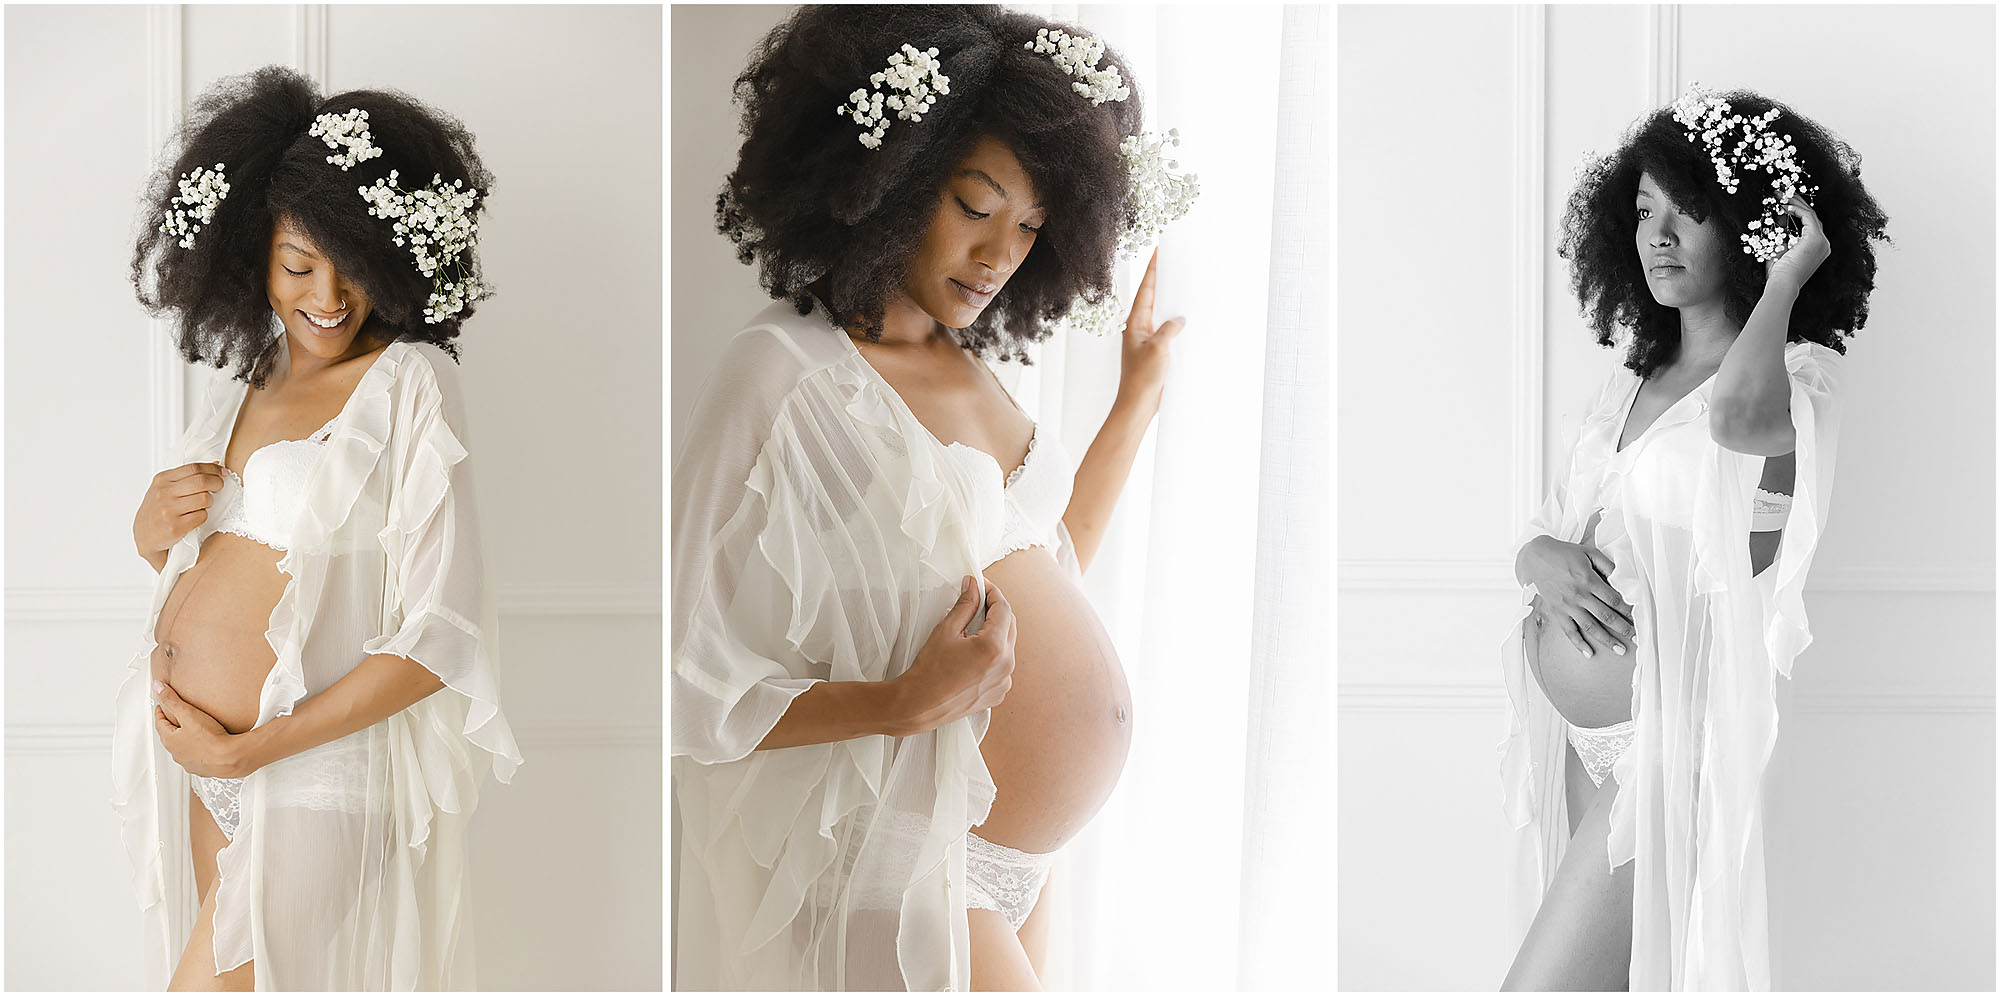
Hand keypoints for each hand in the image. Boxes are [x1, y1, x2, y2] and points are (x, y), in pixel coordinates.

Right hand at [134, 462, 224, 561]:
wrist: (144, 535)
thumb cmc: (157, 510)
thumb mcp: (164, 488)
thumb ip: (186, 477)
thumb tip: (215, 465)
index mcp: (162, 480)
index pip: (194, 468)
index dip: (213, 469)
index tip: (222, 472)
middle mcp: (164, 493)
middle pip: (202, 481)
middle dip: (217, 483)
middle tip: (218, 487)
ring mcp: (168, 510)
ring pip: (204, 498)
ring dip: (209, 502)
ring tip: (202, 505)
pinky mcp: (175, 526)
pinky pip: (201, 516)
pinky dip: (203, 516)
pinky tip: (195, 516)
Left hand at [153, 680, 259, 777]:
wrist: (230, 758)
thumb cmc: (210, 739)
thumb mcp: (188, 713)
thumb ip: (172, 700)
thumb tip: (157, 688)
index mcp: (170, 740)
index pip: (159, 723)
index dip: (160, 712)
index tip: (162, 706)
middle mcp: (176, 753)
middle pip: (170, 736)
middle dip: (171, 725)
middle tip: (176, 717)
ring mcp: (189, 762)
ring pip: (182, 748)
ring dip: (184, 739)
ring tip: (193, 730)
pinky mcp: (202, 768)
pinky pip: (196, 757)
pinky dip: (197, 750)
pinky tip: (207, 744)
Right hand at [889, 576, 1016, 734]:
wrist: (920, 705)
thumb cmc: (929, 669)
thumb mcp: (946, 630)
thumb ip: (965, 605)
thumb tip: (973, 585)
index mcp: (994, 646)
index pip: (1003, 608)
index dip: (993, 592)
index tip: (981, 585)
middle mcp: (1006, 664)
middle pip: (1009, 625)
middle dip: (995, 611)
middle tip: (977, 602)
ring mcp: (1004, 681)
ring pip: (1007, 646)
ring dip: (995, 633)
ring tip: (973, 630)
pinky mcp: (999, 692)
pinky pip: (1003, 666)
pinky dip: (993, 655)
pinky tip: (974, 654)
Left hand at [1116, 248, 1187, 411]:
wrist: (1137, 404)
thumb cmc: (1142, 378)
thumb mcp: (1158, 348)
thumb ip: (1169, 329)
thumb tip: (1179, 320)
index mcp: (1135, 323)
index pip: (1146, 290)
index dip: (1153, 270)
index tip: (1158, 252)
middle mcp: (1139, 328)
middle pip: (1152, 298)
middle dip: (1162, 280)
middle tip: (1172, 262)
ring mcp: (1146, 340)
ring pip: (1159, 314)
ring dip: (1169, 301)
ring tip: (1181, 284)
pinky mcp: (1154, 351)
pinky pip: (1165, 330)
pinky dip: (1174, 321)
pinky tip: (1185, 318)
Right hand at [1519, 534, 1634, 657]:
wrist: (1535, 557)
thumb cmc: (1564, 553)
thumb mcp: (1589, 552)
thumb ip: (1607, 565)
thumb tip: (1623, 578)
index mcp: (1588, 580)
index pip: (1614, 599)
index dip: (1628, 610)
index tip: (1638, 617)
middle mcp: (1579, 596)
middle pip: (1606, 616)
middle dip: (1624, 628)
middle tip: (1636, 638)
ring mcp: (1567, 606)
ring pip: (1591, 627)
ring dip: (1607, 640)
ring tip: (1621, 650)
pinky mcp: (1557, 612)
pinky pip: (1569, 632)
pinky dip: (1579, 644)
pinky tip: (1589, 654)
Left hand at [1763, 195, 1830, 292]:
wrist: (1782, 284)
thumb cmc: (1779, 272)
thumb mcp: (1780, 246)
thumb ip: (1782, 231)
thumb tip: (1779, 214)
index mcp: (1817, 248)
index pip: (1809, 224)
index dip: (1797, 211)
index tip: (1783, 203)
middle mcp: (1824, 244)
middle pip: (1812, 217)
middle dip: (1797, 203)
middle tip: (1783, 193)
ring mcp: (1822, 241)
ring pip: (1810, 215)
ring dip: (1795, 203)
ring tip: (1781, 195)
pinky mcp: (1816, 238)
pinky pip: (1807, 217)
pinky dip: (1796, 209)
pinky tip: (1785, 205)